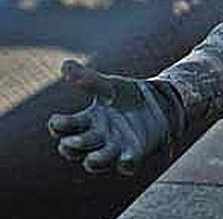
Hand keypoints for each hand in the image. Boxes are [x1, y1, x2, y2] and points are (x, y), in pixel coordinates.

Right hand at [47, 60, 175, 174]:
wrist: (160, 104)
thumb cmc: (127, 97)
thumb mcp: (109, 85)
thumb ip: (89, 78)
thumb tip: (65, 65)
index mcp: (88, 120)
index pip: (66, 127)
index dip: (59, 126)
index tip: (55, 121)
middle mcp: (98, 137)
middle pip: (77, 148)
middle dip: (72, 147)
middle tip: (69, 143)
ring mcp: (116, 147)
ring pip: (99, 160)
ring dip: (95, 161)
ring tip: (91, 160)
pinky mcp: (136, 152)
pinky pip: (129, 164)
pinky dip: (127, 163)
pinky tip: (127, 159)